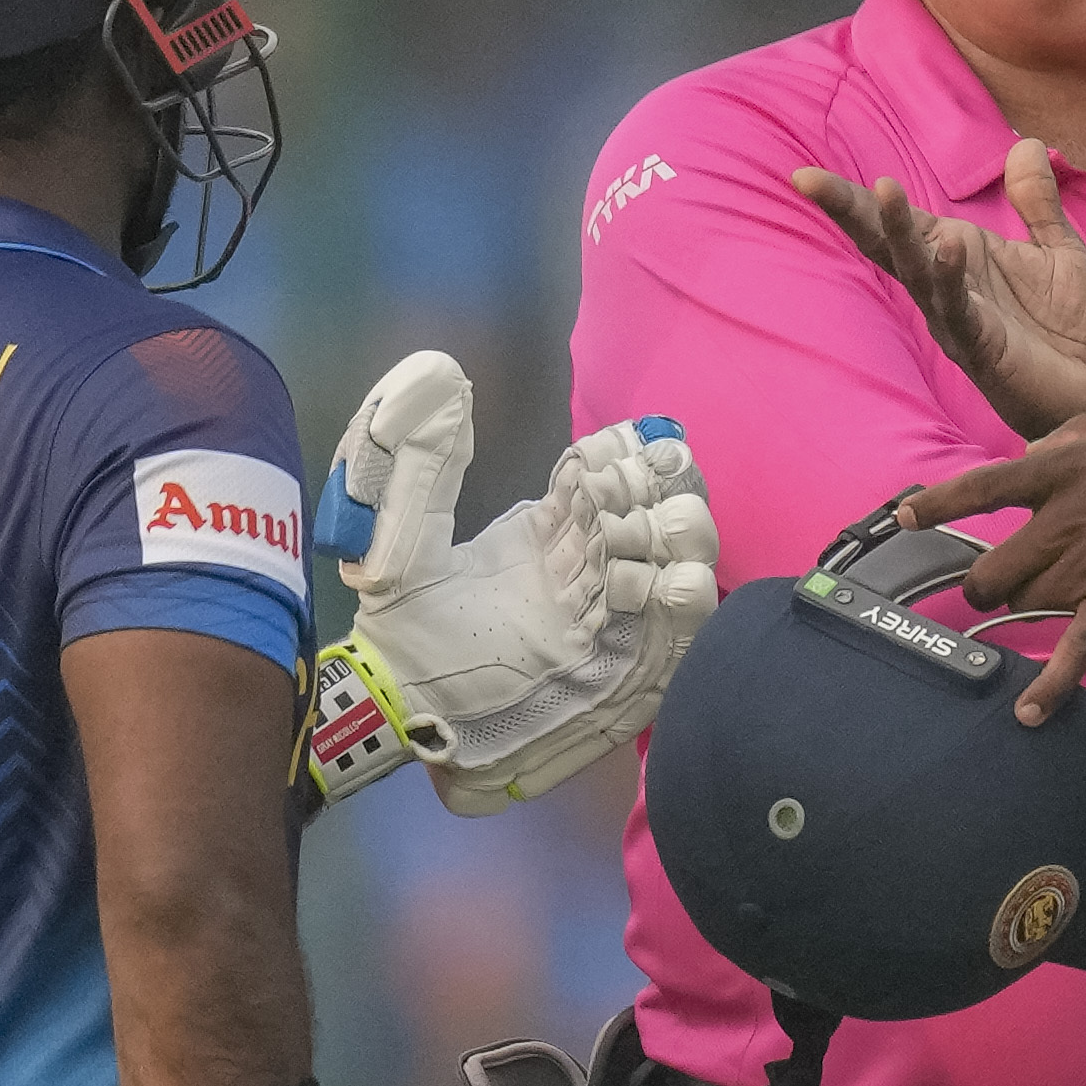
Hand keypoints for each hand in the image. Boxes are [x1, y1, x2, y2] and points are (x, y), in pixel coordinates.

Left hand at [321, 368, 720, 810]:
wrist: (402, 711)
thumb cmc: (402, 631)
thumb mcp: (400, 535)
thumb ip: (420, 463)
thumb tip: (436, 375)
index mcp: (548, 536)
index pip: (608, 482)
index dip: (624, 457)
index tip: (616, 443)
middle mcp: (588, 575)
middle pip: (659, 520)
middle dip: (661, 494)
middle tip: (626, 492)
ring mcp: (610, 625)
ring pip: (682, 570)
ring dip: (680, 543)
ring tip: (644, 533)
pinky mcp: (623, 676)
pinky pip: (679, 638)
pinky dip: (686, 606)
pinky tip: (672, 583)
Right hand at [799, 138, 1085, 438]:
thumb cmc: (1070, 326)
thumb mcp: (1059, 249)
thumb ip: (1036, 202)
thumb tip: (1024, 144)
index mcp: (956, 258)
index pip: (899, 222)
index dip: (855, 199)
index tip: (805, 175)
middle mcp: (945, 287)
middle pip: (886, 244)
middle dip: (849, 211)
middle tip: (807, 181)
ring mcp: (957, 319)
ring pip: (915, 272)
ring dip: (898, 232)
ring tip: (883, 189)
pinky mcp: (981, 347)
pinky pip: (958, 308)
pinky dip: (950, 276)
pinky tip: (949, 245)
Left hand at [908, 407, 1085, 717]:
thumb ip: (1069, 434)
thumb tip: (1028, 455)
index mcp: (1062, 469)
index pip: (982, 487)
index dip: (938, 505)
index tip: (907, 518)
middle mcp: (1063, 520)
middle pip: (993, 569)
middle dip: (987, 585)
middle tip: (997, 586)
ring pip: (1025, 603)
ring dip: (1026, 608)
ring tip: (1043, 605)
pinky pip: (1075, 651)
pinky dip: (1051, 686)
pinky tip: (1027, 714)